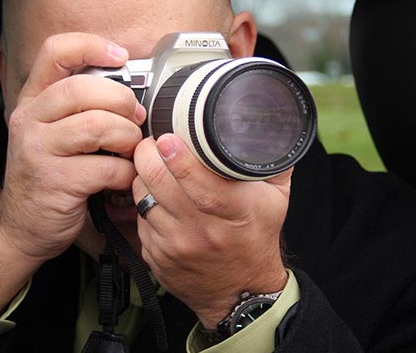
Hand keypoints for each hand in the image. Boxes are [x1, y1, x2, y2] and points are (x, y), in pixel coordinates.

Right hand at [0, 33, 144, 315]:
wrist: (23, 226)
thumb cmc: (51, 174)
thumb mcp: (55, 132)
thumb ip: (81, 106)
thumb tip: (133, 84)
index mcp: (33, 100)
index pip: (54, 52)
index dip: (91, 46)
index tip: (121, 56)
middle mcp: (29, 120)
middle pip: (82, 88)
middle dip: (121, 100)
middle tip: (136, 117)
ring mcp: (38, 150)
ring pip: (97, 126)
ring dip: (127, 137)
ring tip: (131, 149)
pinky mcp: (54, 182)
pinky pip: (105, 168)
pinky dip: (125, 173)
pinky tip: (123, 179)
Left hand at [132, 134, 289, 328]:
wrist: (240, 292)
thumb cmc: (257, 239)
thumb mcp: (277, 200)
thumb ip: (274, 162)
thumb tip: (271, 124)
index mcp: (236, 214)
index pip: (203, 187)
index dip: (181, 161)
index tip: (169, 139)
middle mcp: (203, 232)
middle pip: (161, 185)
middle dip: (149, 155)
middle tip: (153, 143)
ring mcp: (176, 246)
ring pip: (142, 198)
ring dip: (142, 175)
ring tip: (152, 165)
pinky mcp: (156, 256)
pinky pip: (138, 218)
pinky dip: (143, 201)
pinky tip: (154, 194)